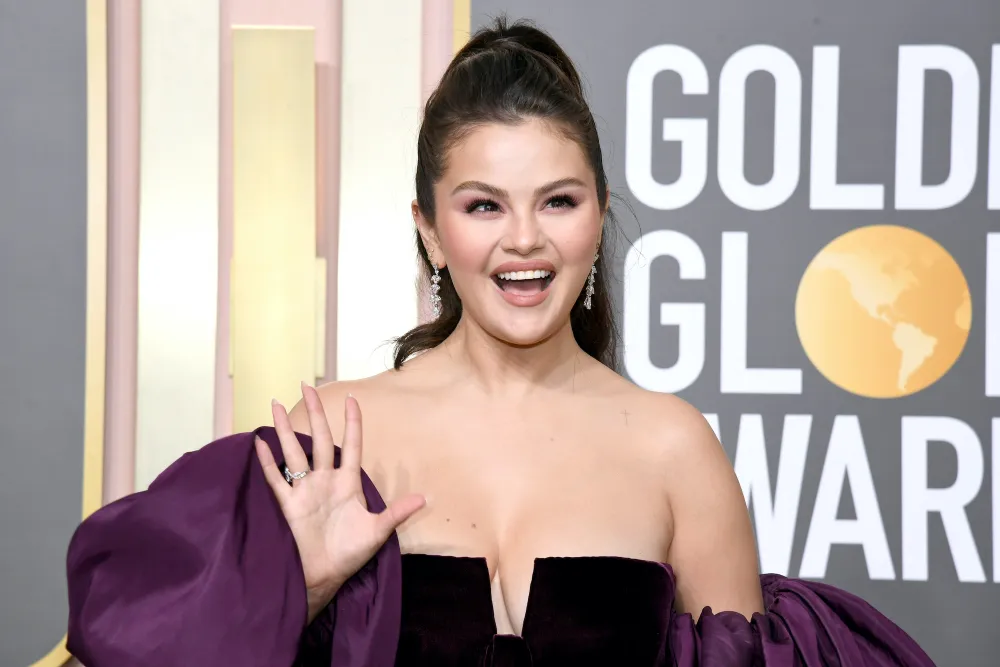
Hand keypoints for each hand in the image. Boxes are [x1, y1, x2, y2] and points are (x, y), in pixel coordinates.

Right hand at [254, 384, 425, 622]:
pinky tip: (259, 442)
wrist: (325, 576)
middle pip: (318, 439)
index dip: (352, 423)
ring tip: (275, 404)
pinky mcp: (288, 504)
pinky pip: (275, 479)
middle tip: (306, 386)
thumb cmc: (351, 553)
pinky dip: (266, 462)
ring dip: (284, 429)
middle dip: (313, 413)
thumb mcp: (377, 531)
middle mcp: (325, 480)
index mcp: (348, 482)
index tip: (352, 399)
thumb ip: (397, 513)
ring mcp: (305, 490)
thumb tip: (424, 498)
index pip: (351, 445)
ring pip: (293, 452)